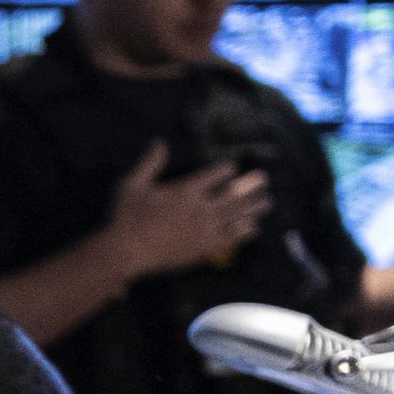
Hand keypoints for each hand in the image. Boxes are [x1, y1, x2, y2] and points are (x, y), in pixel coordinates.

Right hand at [105, 140, 271, 279]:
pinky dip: (244, 232)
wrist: (127, 252)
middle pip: (233, 195)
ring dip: (254, 208)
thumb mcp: (132, 184)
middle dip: (251, 186)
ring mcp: (205, 230)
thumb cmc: (126, 216)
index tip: (232, 167)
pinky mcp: (204, 248)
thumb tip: (160, 141)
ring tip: (267, 201)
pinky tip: (253, 228)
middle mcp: (201, 209)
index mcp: (185, 191)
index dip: (225, 170)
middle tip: (264, 179)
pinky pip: (231, 239)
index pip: (213, 176)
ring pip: (237, 216)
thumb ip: (149, 163)